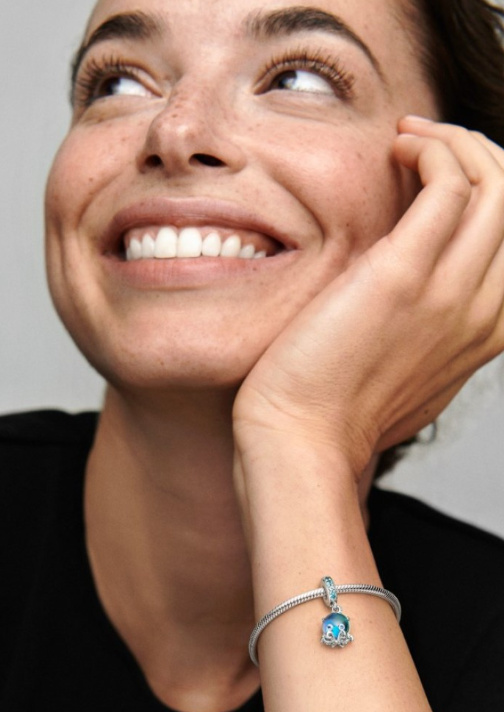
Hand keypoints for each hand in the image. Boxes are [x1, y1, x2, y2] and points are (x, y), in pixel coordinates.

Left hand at [233, 117, 503, 477]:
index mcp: (490, 330)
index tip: (442, 171)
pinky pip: (450, 184)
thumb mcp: (409, 366)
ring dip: (455, 142)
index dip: (489, 189)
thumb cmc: (340, 406)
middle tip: (425, 143)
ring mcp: (452, 293)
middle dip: (478, 153)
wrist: (303, 440)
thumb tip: (421, 283)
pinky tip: (396, 150)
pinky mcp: (405, 277)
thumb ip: (433, 325)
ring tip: (409, 139)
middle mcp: (486, 309)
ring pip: (495, 183)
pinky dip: (432, 150)